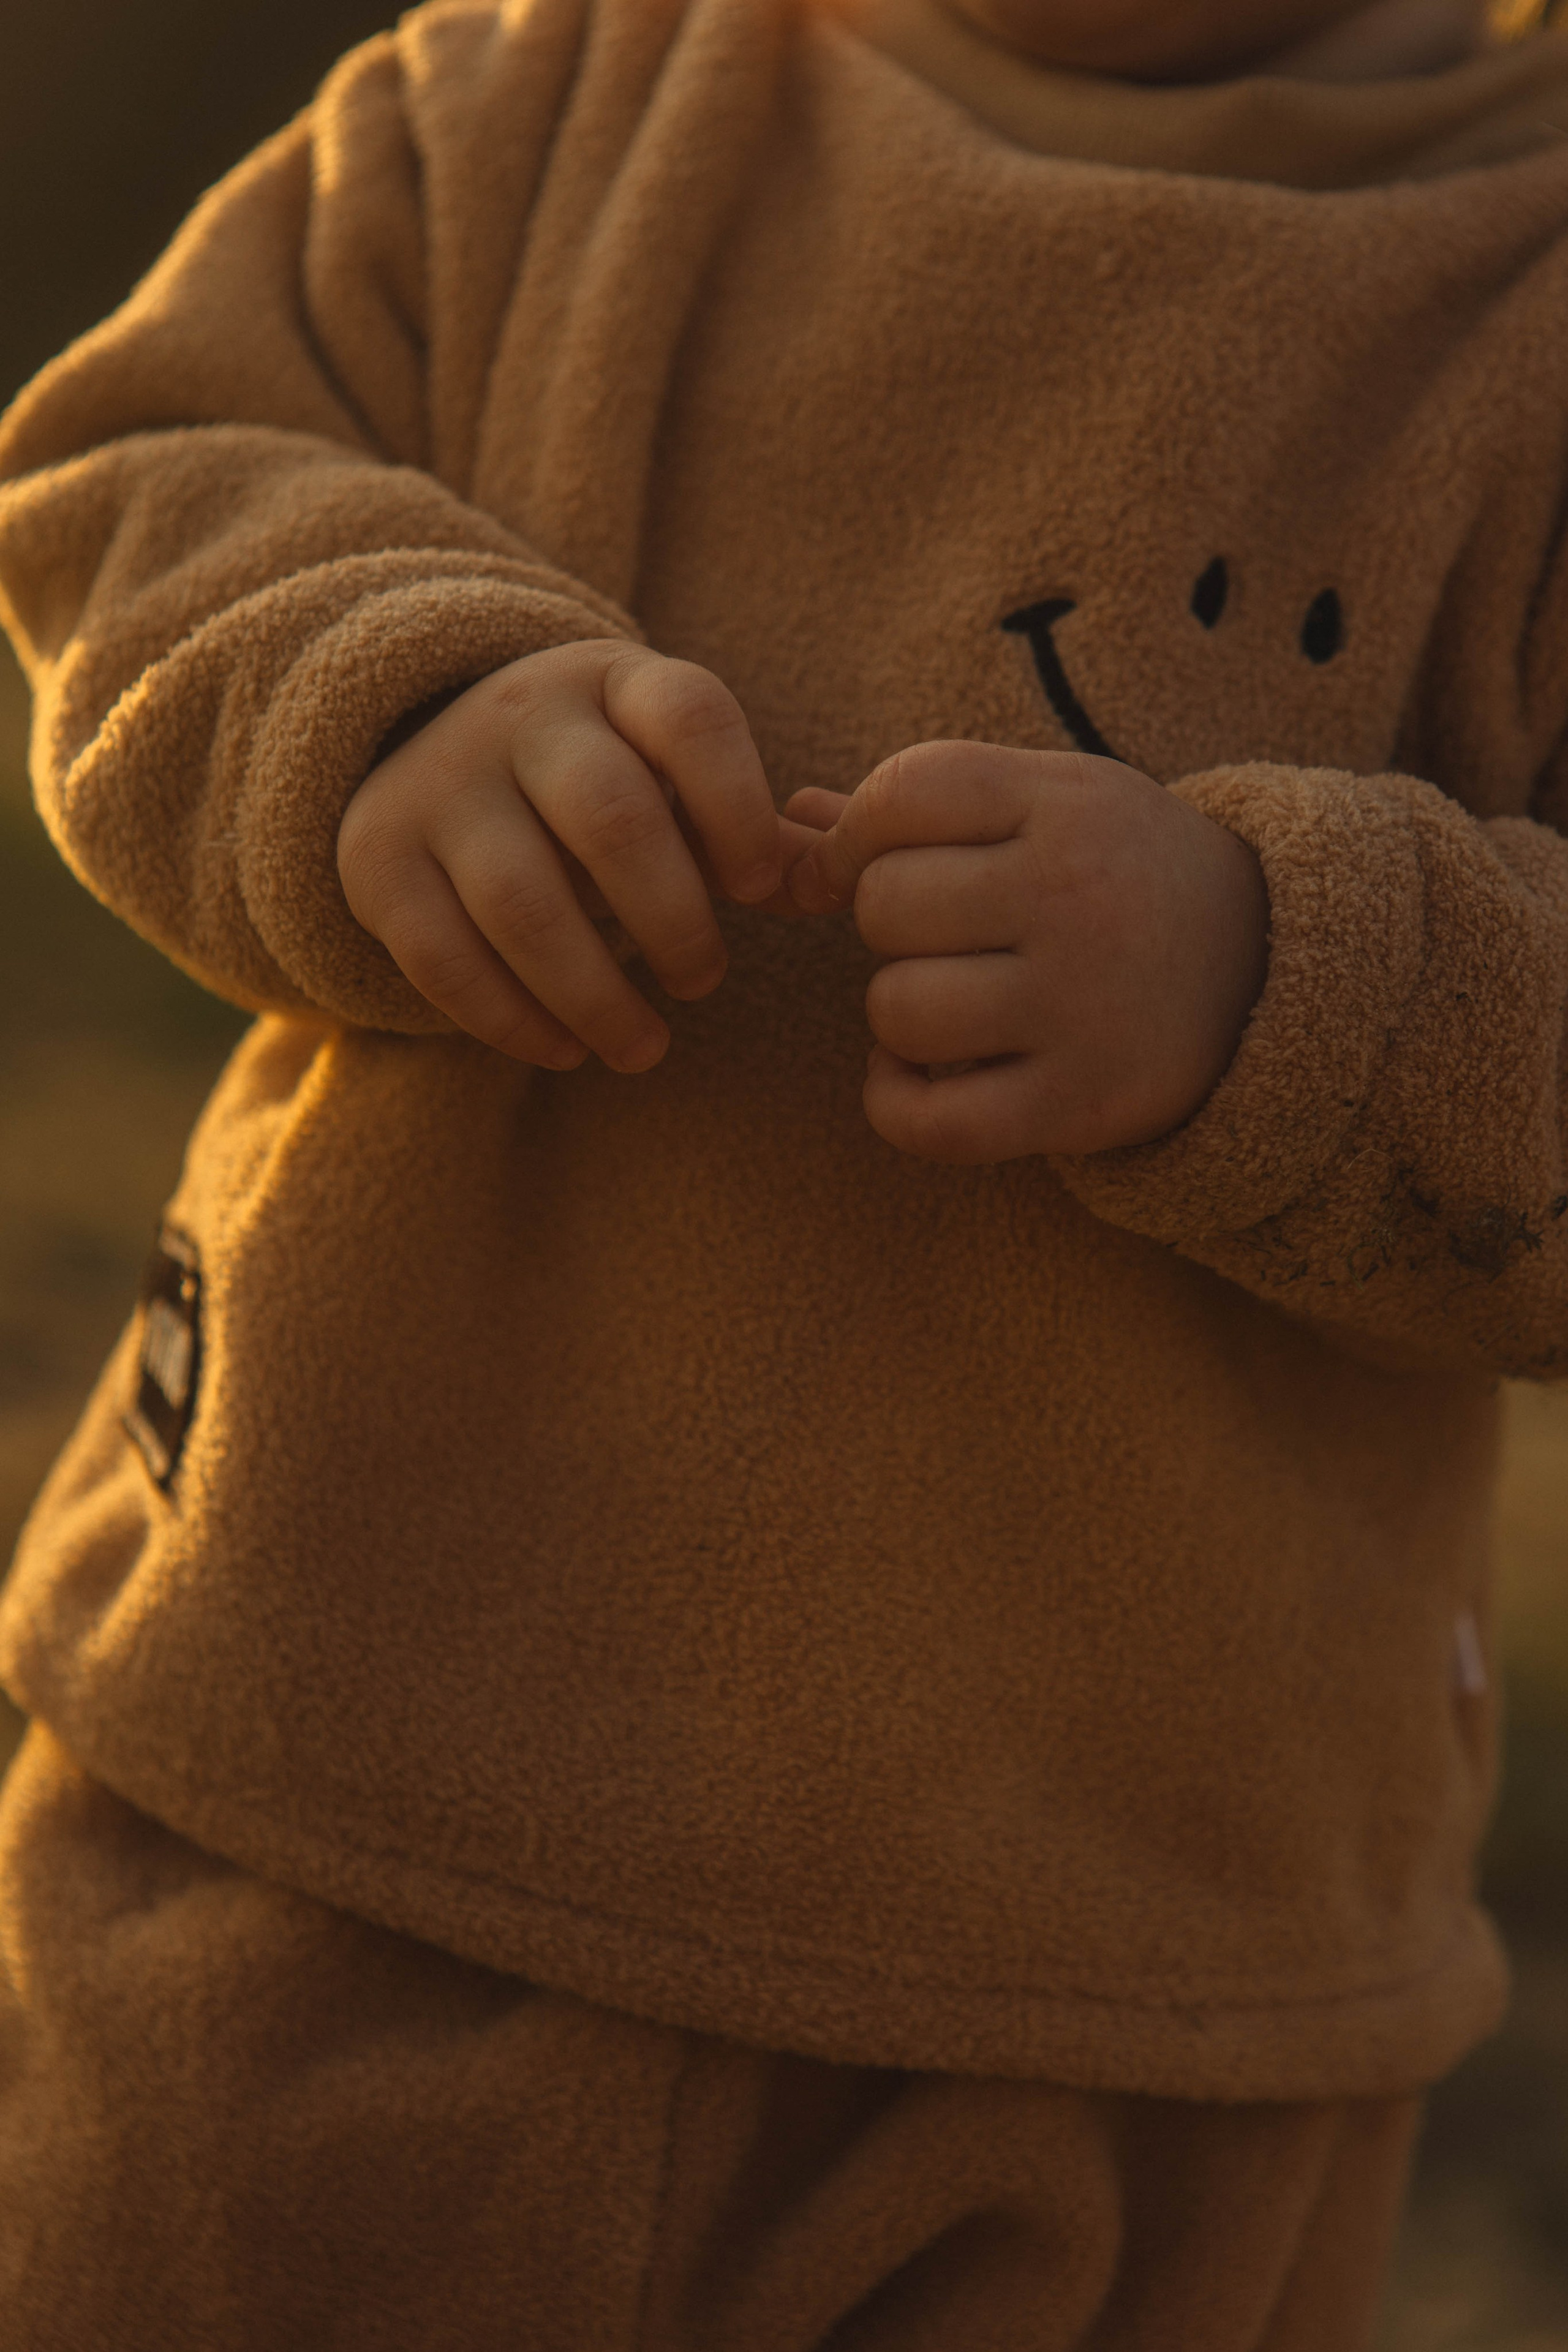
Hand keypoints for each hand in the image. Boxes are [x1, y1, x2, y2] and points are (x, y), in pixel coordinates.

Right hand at [338, 642, 819, 1070]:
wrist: (427, 742)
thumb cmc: (600, 781)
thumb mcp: (674, 775)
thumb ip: (759, 834)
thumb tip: (840, 889)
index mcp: (615, 682)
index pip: (691, 720)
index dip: (739, 808)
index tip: (760, 888)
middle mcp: (519, 718)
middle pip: (610, 819)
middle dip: (673, 920)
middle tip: (705, 980)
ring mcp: (439, 785)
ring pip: (522, 901)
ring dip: (594, 994)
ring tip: (644, 1048)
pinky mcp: (378, 858)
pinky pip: (443, 957)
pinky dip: (512, 1019)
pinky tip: (566, 1049)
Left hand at [785, 742, 1269, 1162]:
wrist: (1265, 971)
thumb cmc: (1116, 875)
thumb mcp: (1046, 807)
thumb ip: (921, 806)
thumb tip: (782, 825)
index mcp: (1066, 805)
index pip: (904, 793)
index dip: (860, 833)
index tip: (878, 862)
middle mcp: (1075, 897)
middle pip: (886, 904)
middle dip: (890, 924)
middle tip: (948, 938)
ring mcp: (1080, 1006)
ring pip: (896, 1009)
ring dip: (898, 1015)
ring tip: (953, 1004)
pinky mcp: (1079, 1103)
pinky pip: (925, 1118)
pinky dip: (896, 1102)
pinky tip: (924, 1075)